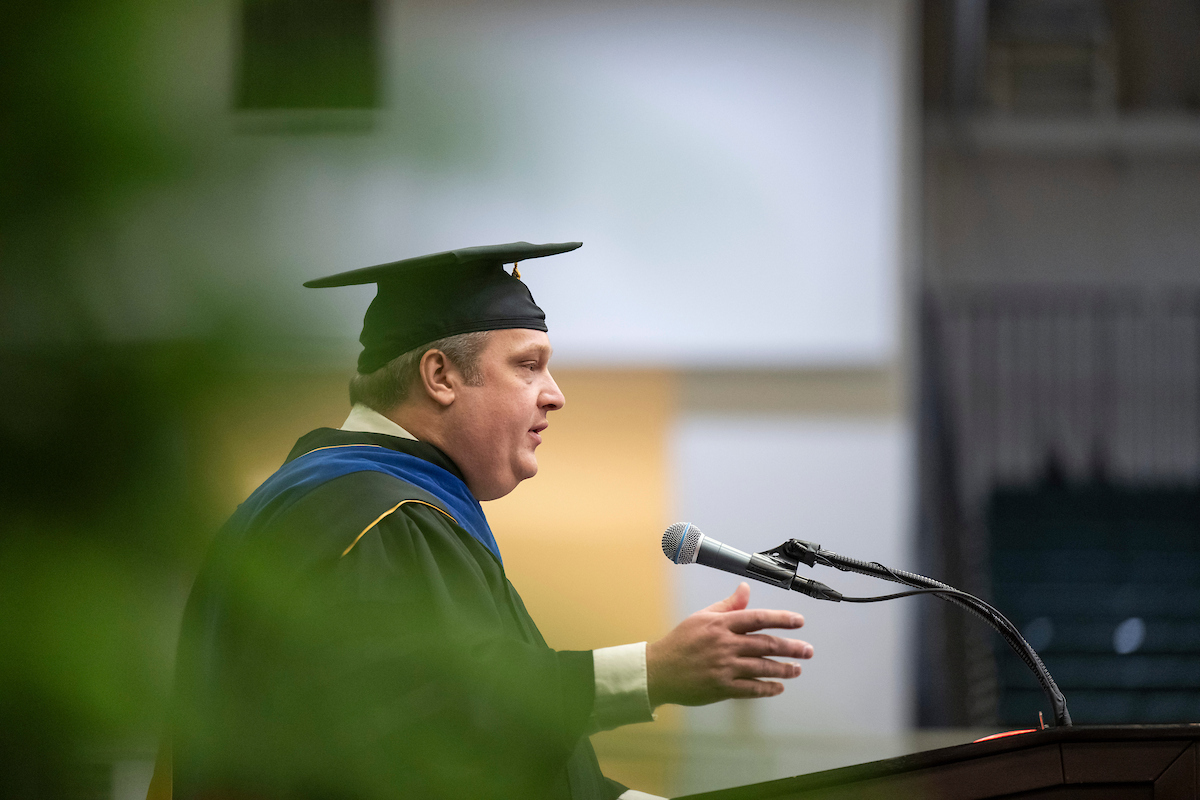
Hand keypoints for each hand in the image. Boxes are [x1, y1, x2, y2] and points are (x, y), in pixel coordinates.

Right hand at [645, 582, 813, 707]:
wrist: (659, 670)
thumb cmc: (680, 642)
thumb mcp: (702, 617)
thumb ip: (728, 605)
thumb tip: (746, 589)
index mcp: (721, 624)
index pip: (757, 618)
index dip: (781, 619)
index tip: (799, 621)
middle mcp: (725, 644)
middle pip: (766, 644)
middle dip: (791, 647)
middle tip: (807, 650)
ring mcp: (724, 667)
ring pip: (762, 667)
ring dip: (784, 668)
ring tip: (797, 669)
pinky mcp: (722, 687)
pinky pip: (751, 688)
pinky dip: (768, 688)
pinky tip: (779, 687)